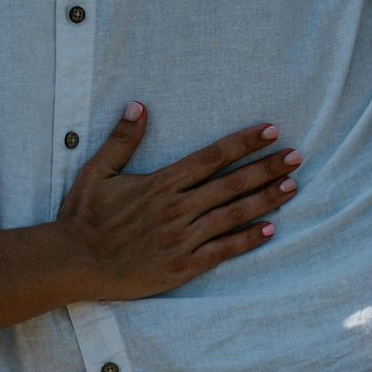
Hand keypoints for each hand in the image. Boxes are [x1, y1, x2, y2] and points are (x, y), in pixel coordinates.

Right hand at [55, 108, 298, 303]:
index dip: (245, 143)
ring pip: (234, 215)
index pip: (212, 157)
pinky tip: (270, 229)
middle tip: (297, 157)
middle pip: (232, 184)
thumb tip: (139, 106)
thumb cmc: (84, 217)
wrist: (75, 262)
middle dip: (267, 168)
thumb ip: (122, 140)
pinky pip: (223, 250)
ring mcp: (183, 238)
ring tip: (292, 187)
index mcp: (161, 183)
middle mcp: (178, 208)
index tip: (271, 131)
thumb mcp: (98, 172)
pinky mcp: (183, 265)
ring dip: (266, 200)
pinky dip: (248, 240)